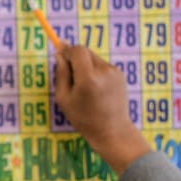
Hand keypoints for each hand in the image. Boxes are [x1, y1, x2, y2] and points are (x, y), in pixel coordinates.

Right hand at [51, 44, 149, 172]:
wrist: (112, 130)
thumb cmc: (84, 118)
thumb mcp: (64, 99)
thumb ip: (61, 74)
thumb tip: (59, 53)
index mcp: (88, 78)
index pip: (77, 50)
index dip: (67, 50)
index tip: (60, 55)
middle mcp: (103, 70)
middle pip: (86, 52)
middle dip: (76, 58)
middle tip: (71, 75)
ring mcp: (114, 72)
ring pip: (94, 59)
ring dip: (86, 66)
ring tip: (85, 88)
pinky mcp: (120, 75)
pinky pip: (103, 66)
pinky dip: (96, 72)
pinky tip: (97, 90)